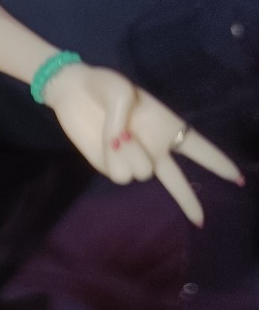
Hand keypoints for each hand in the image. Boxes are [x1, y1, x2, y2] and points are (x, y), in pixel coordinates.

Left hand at [43, 62, 241, 225]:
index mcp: (168, 127)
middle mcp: (155, 148)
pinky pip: (120, 175)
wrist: (73, 91)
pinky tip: (106, 144)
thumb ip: (125, 122)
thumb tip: (120, 147)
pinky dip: (113, 160)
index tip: (237, 178)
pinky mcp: (111, 167)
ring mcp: (133, 160)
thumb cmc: (105, 86)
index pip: (200, 148)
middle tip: (202, 222)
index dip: (219, 163)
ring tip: (118, 132)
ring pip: (143, 174)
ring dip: (131, 154)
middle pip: (178, 181)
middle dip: (190, 202)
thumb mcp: (123, 93)